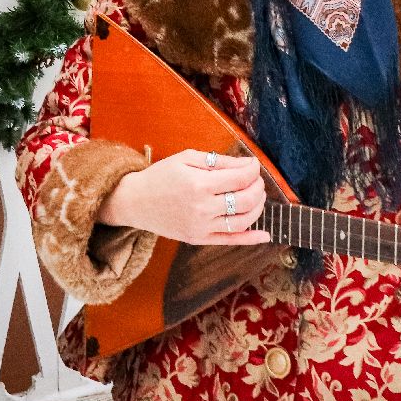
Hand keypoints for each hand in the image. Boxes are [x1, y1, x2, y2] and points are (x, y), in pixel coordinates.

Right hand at [96, 149, 271, 245]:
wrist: (135, 201)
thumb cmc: (160, 176)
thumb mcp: (186, 159)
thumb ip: (218, 161)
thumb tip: (247, 164)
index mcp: (199, 184)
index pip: (240, 178)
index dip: (253, 169)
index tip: (253, 164)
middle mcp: (202, 208)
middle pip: (246, 199)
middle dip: (258, 187)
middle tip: (256, 179)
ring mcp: (201, 227)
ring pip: (243, 221)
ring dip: (258, 208)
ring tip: (257, 196)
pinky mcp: (199, 239)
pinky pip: (230, 241)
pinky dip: (251, 239)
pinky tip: (265, 234)